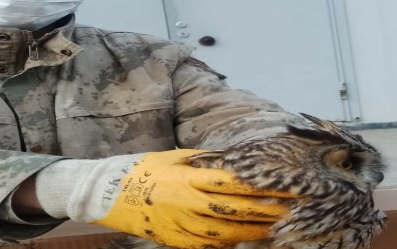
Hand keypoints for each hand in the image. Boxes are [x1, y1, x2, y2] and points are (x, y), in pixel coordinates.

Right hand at [92, 149, 289, 247]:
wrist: (109, 193)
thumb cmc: (144, 169)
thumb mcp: (175, 156)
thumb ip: (206, 159)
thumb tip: (234, 159)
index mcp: (188, 176)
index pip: (231, 182)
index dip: (258, 186)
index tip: (280, 186)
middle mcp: (186, 201)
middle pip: (232, 209)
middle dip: (262, 211)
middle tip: (287, 212)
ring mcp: (179, 223)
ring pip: (222, 231)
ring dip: (249, 231)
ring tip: (270, 228)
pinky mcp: (174, 239)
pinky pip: (205, 245)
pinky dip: (225, 242)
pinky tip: (241, 239)